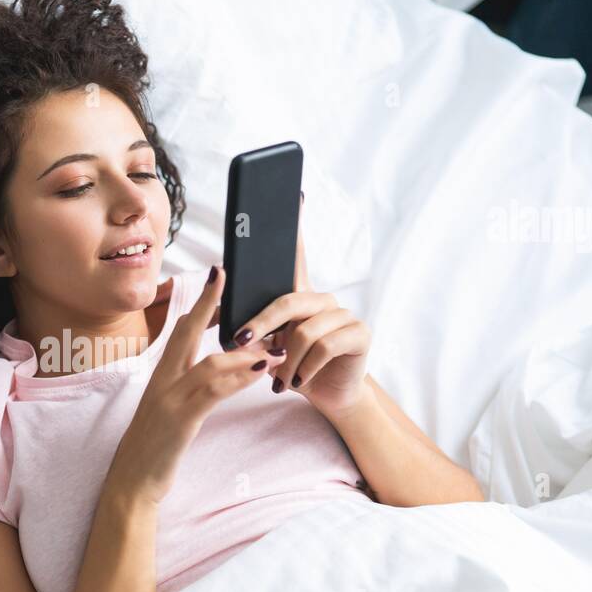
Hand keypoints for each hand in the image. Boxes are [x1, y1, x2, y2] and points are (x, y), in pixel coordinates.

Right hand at [109, 266, 284, 504]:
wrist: (131, 484)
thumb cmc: (153, 449)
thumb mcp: (168, 413)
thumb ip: (187, 390)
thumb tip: (210, 373)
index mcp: (161, 377)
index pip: (180, 331)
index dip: (199, 305)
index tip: (216, 279)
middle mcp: (162, 381)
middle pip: (187, 331)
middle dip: (208, 302)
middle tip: (227, 273)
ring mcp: (169, 399)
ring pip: (209, 362)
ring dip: (245, 350)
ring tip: (276, 344)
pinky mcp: (180, 420)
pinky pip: (213, 391)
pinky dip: (238, 377)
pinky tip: (259, 370)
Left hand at [223, 191, 371, 417]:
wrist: (329, 397)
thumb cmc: (295, 369)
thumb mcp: (269, 347)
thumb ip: (255, 326)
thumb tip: (231, 312)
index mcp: (301, 296)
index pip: (297, 254)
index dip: (296, 224)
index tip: (294, 193)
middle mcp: (324, 299)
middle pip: (288, 300)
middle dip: (260, 323)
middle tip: (240, 342)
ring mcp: (344, 315)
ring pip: (304, 331)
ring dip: (285, 361)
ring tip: (279, 379)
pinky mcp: (359, 334)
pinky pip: (324, 347)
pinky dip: (304, 368)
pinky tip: (298, 380)